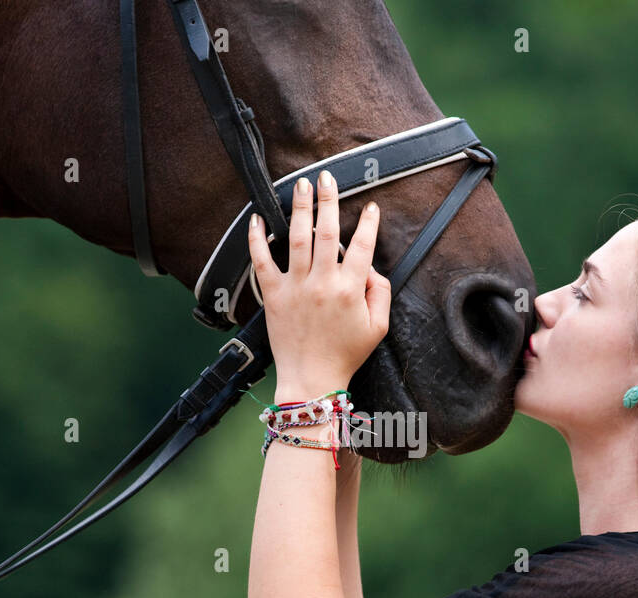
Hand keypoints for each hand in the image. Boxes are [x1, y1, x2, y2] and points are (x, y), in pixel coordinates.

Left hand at [247, 169, 390, 400]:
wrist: (312, 379)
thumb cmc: (346, 355)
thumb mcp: (378, 327)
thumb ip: (380, 293)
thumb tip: (370, 268)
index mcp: (350, 289)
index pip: (363, 246)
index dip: (369, 224)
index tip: (371, 207)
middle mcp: (323, 283)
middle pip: (327, 232)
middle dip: (328, 200)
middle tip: (326, 177)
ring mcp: (296, 287)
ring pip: (297, 239)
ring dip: (300, 209)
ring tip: (300, 185)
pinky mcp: (273, 295)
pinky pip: (262, 262)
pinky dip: (257, 239)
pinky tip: (257, 219)